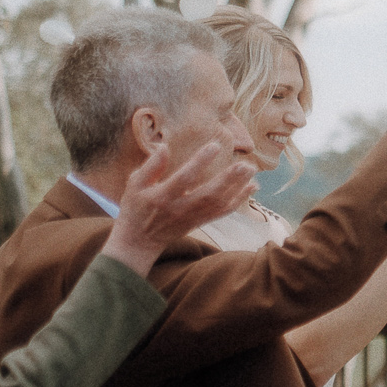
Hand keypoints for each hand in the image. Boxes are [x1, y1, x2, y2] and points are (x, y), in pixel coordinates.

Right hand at [102, 141, 255, 273]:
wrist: (139, 241)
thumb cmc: (135, 208)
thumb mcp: (135, 185)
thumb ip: (151, 166)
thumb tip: (164, 146)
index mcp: (162, 197)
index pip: (184, 178)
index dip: (200, 162)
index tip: (215, 146)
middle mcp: (180, 208)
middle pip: (209, 194)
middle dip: (229, 179)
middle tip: (245, 164)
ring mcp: (192, 217)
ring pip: (219, 203)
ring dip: (238, 187)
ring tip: (251, 170)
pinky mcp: (200, 222)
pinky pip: (222, 212)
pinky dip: (238, 200)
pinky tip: (251, 187)